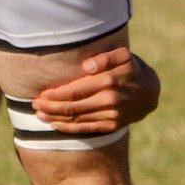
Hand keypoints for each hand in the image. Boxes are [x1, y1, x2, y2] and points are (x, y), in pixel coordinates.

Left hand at [30, 47, 160, 133]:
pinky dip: (68, 128)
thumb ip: (105, 58)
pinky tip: (54, 125)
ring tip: (39, 115)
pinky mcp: (111, 126)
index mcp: (109, 82)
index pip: (75, 91)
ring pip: (76, 119)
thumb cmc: (131, 69)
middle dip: (50, 107)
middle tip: (34, 105)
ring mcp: (111, 115)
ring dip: (55, 119)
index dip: (55, 95)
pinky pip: (85, 128)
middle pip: (72, 107)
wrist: (149, 92)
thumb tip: (86, 67)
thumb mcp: (123, 55)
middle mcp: (109, 101)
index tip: (41, 94)